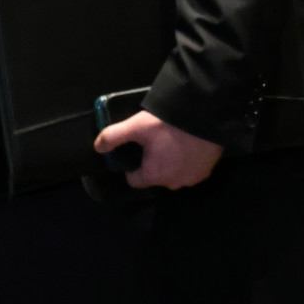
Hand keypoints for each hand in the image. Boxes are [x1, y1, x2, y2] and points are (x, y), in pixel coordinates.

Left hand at [94, 110, 223, 188]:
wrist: (205, 119)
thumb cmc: (167, 125)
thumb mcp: (135, 127)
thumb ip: (113, 137)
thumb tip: (98, 147)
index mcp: (154, 175)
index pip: (134, 181)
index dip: (130, 167)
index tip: (134, 152)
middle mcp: (173, 183)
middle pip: (154, 178)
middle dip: (152, 164)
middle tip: (153, 143)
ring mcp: (191, 179)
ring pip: (173, 175)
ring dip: (170, 164)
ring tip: (170, 143)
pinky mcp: (206, 172)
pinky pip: (189, 171)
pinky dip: (186, 162)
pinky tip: (185, 146)